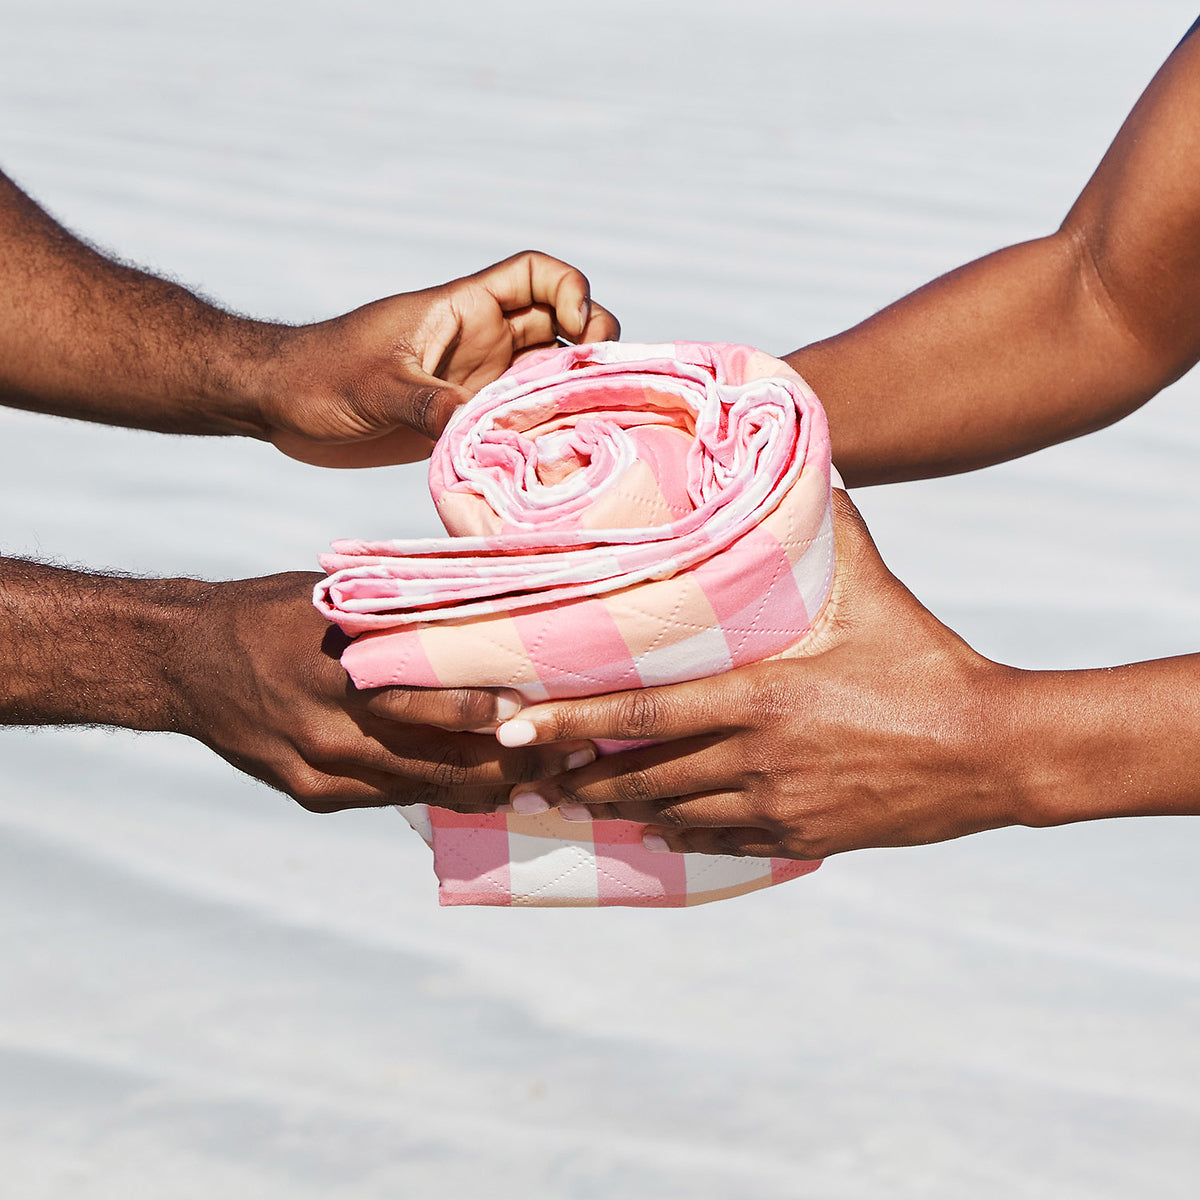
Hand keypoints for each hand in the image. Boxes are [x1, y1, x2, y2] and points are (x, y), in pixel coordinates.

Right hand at [172, 572, 595, 811]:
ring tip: (550, 781)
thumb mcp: (336, 600)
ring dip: (489, 789)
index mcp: (338, 671)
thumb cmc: (273, 616)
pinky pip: (394, 799)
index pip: (431, 704)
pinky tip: (487, 791)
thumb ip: (402, 613)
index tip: (550, 712)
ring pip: (424, 791)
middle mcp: (329, 731)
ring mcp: (320, 773)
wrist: (186, 663)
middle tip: (573, 755)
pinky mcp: (314, 795)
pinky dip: (442, 794)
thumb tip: (487, 596)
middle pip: (439, 762)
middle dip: (512, 765)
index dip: (495, 718)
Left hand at [259, 251, 619, 467]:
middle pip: (563, 326)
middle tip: (591, 387)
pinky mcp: (468, 419)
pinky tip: (553, 458)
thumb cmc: (319, 375)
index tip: (576, 330)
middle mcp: (484, 342)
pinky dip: (546, 432)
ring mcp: (480, 381)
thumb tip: (479, 428)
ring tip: (586, 427)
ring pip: (550, 376)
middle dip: (591, 347)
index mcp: (465, 309)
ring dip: (573, 394)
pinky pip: (523, 418)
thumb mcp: (375, 387)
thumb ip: (428, 403)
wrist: (282, 404)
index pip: (538, 274)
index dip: (571, 290)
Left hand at [493, 491, 1024, 857]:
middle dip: (581, 776)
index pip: (640, 713)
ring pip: (673, 814)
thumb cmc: (926, 662)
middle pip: (642, 774)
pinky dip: (679, 836)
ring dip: (622, 810)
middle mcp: (755, 758)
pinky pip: (720, 843)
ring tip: (577, 801)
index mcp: (759, 696)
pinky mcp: (802, 836)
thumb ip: (832, 531)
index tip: (514, 728)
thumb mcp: (874, 592)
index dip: (569, 722)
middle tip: (531, 772)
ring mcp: (777, 804)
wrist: (992, 750)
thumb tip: (815, 465)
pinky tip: (655, 832)